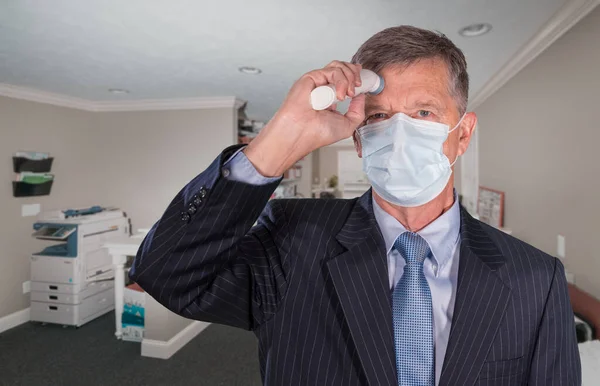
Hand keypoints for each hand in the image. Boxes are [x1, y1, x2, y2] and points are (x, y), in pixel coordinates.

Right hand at [244, 61, 365, 176]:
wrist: (302, 133)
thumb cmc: (317, 133)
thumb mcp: (348, 125)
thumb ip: (357, 110)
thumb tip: (361, 95)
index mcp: (331, 97)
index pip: (346, 79)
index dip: (356, 77)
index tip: (364, 84)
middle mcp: (324, 88)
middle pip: (344, 68)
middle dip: (356, 75)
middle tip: (357, 87)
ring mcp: (318, 82)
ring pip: (339, 66)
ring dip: (349, 77)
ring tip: (348, 93)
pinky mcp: (311, 77)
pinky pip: (332, 70)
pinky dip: (341, 81)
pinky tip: (339, 94)